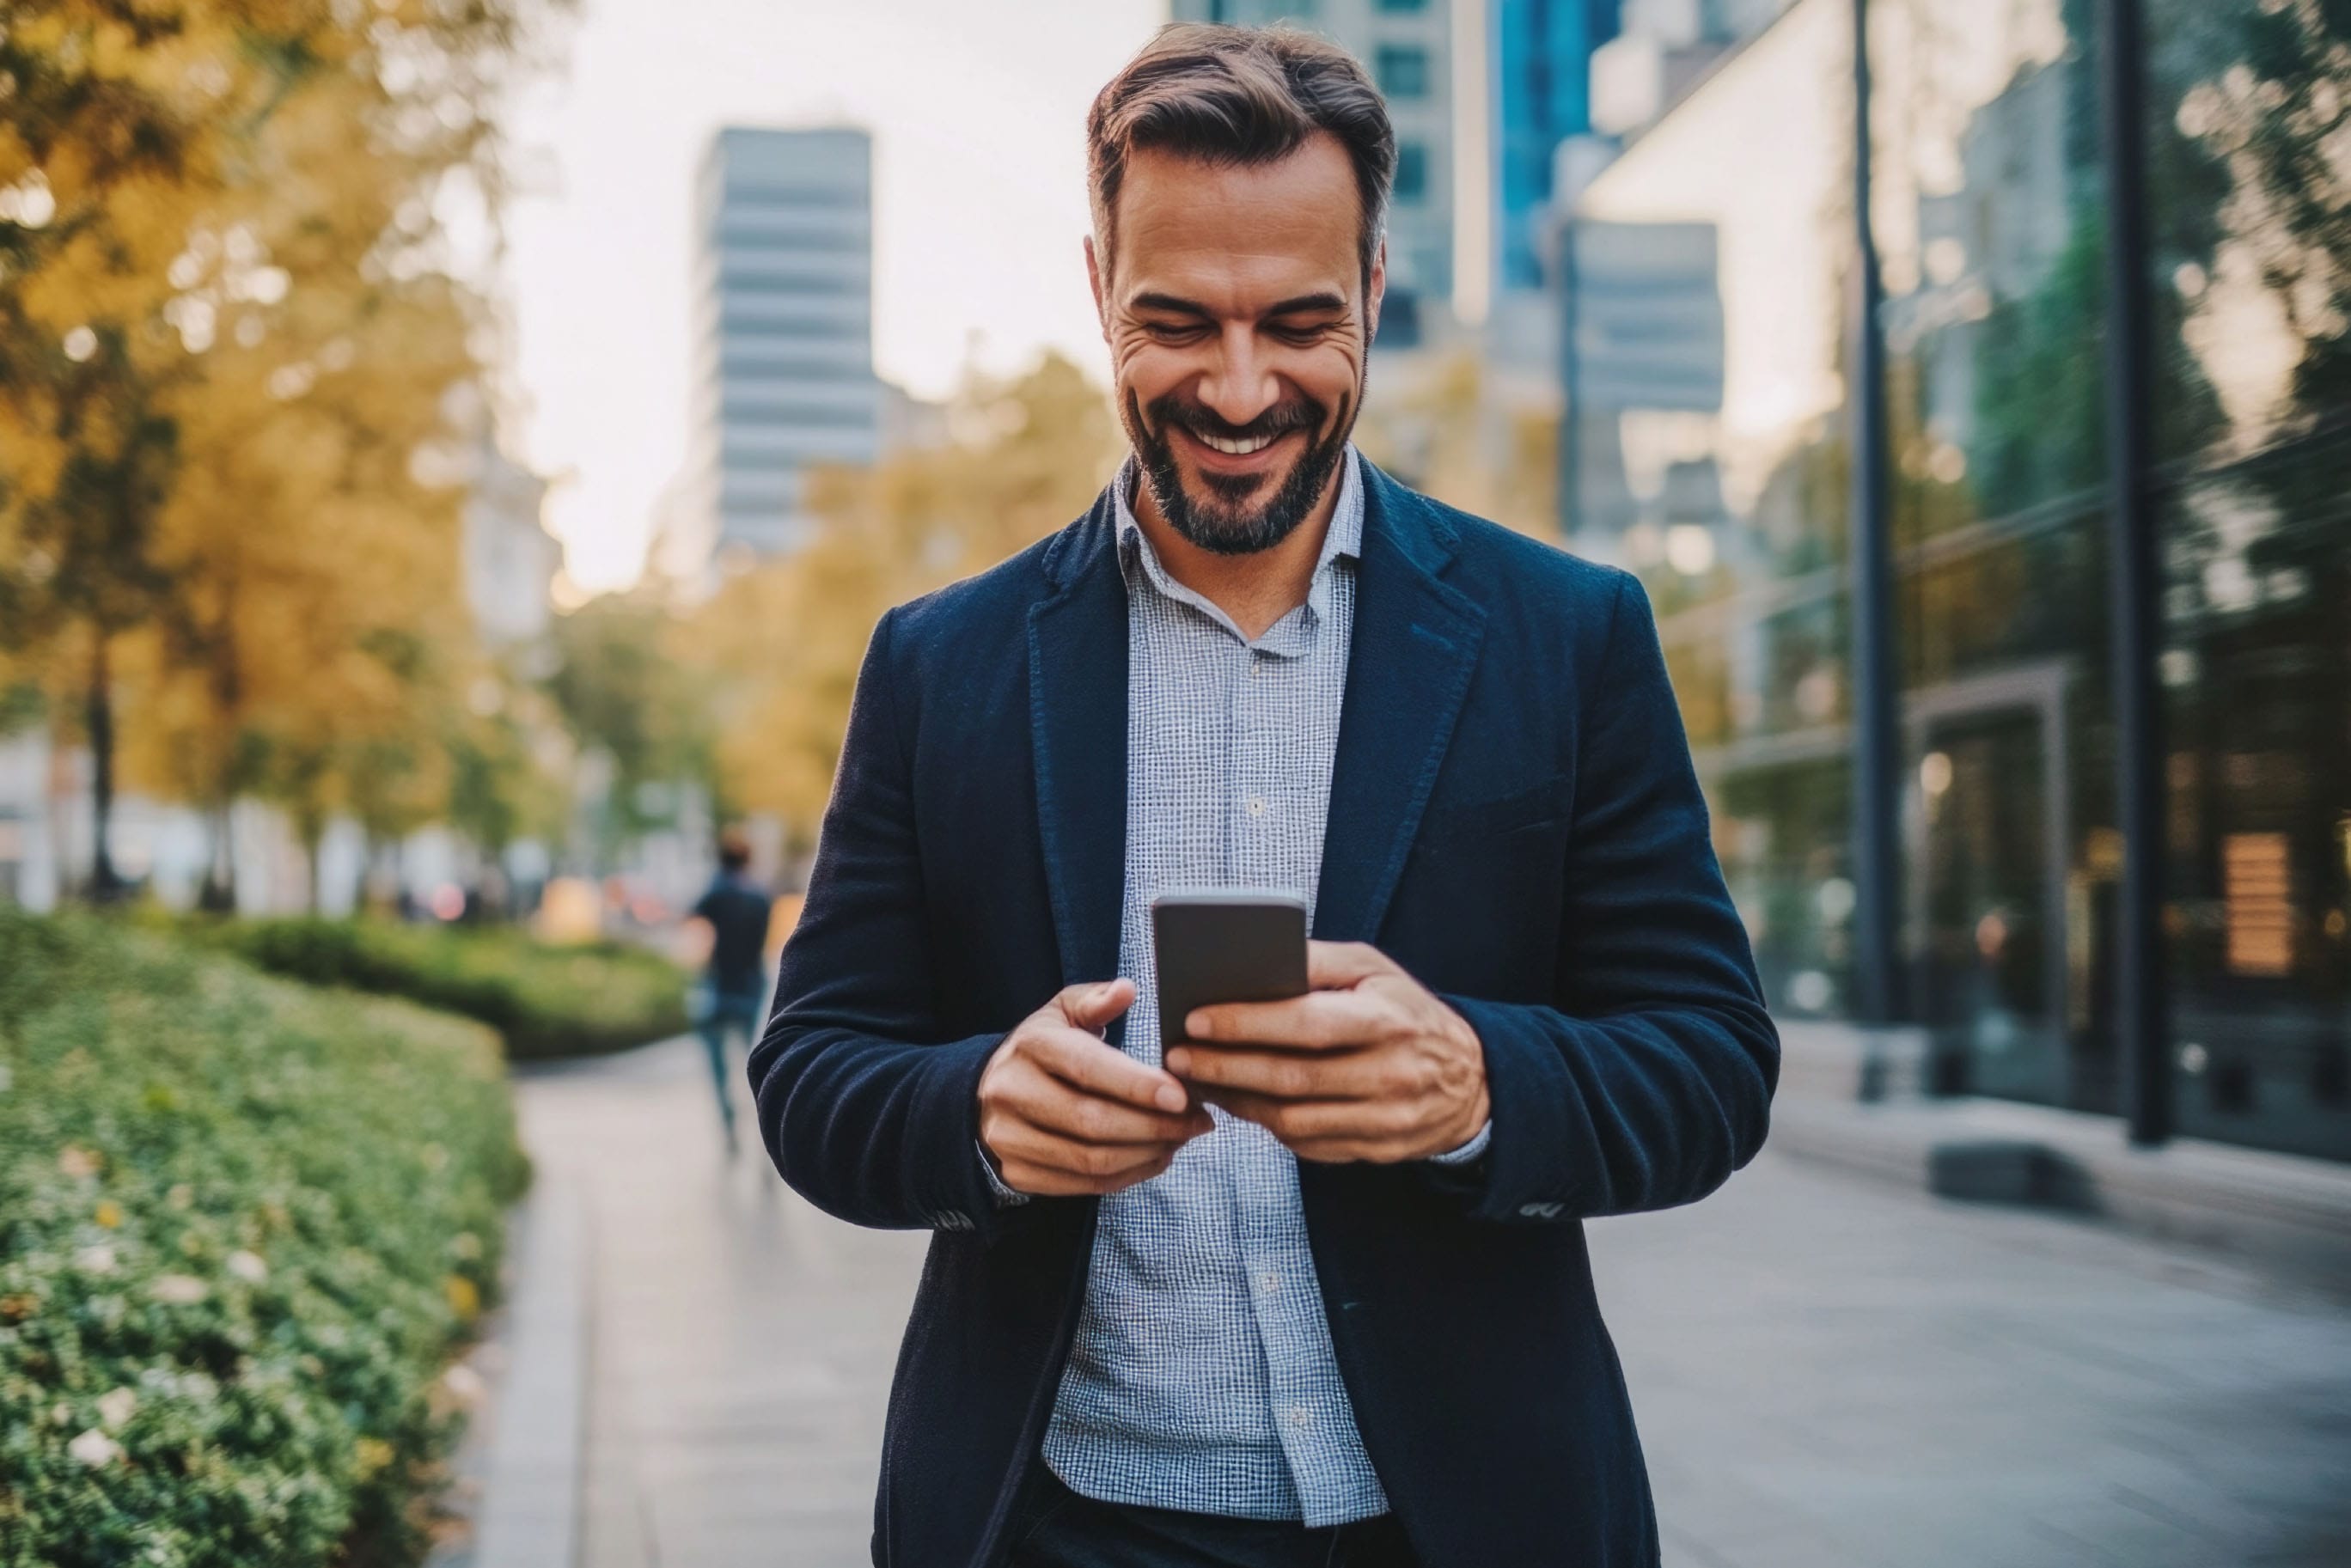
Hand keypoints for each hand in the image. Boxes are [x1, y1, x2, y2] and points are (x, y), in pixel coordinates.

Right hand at [978, 979, 1214, 1195]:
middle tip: (1198, 1122)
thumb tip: (1127, 990)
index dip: (1137, 1085)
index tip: (1182, 1096)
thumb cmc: (1044, 1049)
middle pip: (1092, 1121)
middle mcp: (1012, 1093)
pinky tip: (1156, 1157)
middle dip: (1154, 1126)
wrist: (989, 1093)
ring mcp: (1010, 1139)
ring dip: (1148, 1154)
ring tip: (1182, 1139)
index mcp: (1030, 1046)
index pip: (1087, 1068)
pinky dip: (1129, 1176)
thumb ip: (1096, 1001)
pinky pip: (1084, 1185)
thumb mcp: (1062, 1012)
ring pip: (1091, 1160)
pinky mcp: (1018, 1173)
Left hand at [1165, 941, 1488, 1163]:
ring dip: (1236, 1100)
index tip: (1195, 1019)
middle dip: (1224, 1066)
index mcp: (1388, 1019)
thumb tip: (1252, 962)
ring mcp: (1385, 1119)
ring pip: (1292, 1118)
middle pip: (1291, 1077)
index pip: (1306, 1023)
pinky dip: (1265, 1124)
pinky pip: (1307, 1142)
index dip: (1246, 1023)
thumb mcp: (1376, 971)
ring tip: (1196, 1079)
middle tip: (1177, 1056)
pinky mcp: (1376, 1150)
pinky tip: (1237, 1102)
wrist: (1472, 1082)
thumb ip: (1318, 963)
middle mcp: (1390, 1073)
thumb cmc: (1406, 1014)